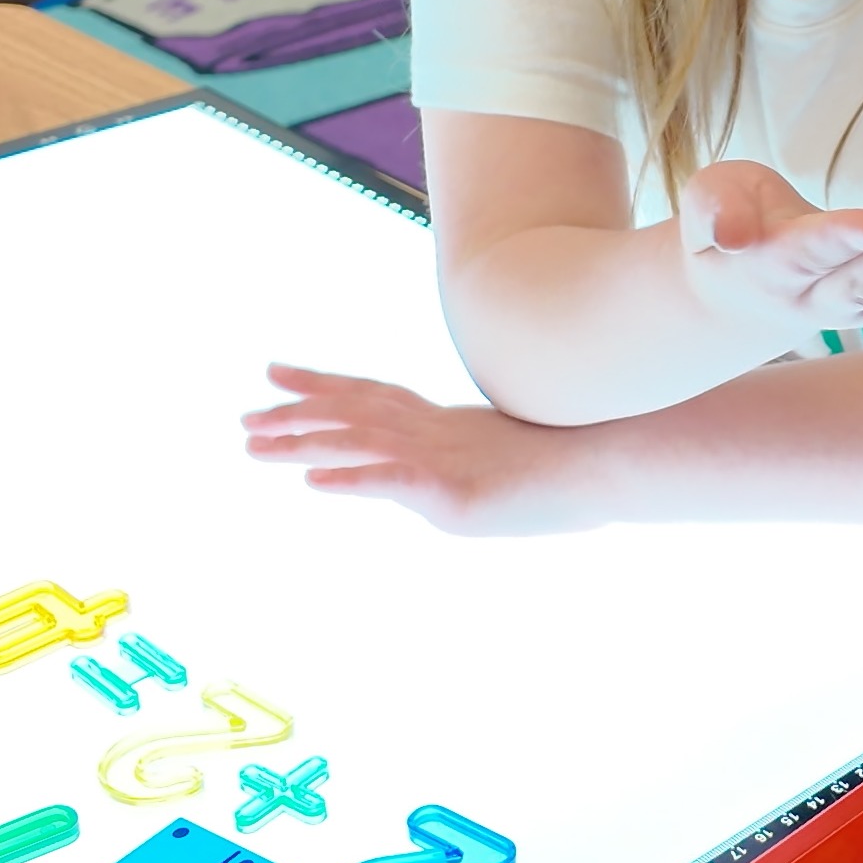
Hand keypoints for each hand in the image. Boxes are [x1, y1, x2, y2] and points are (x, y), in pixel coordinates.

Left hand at [242, 365, 599, 534]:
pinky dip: (351, 478)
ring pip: (358, 443)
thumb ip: (482, 462)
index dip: (325, 385)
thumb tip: (468, 468)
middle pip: (353, 414)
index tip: (278, 373)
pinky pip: (392, 480)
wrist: (617, 461)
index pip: (373, 396)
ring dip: (303, 443)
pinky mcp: (453, 490)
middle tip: (245, 418)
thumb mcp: (517, 461)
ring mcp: (442, 459)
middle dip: (297, 413)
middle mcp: (436, 433)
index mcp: (447, 426)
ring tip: (253, 446)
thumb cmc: (579, 460)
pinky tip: (313, 482)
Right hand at [678, 160, 862, 333]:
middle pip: (862, 280)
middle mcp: (810, 296)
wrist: (735, 294)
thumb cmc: (725, 225)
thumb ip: (713, 208)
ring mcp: (846, 310)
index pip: (812, 250)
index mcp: (769, 265)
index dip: (851, 238)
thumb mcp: (706, 199)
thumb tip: (731, 234)